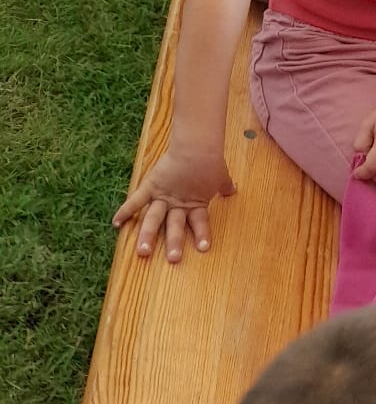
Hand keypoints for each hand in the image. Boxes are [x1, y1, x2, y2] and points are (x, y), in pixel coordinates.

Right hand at [114, 141, 235, 261]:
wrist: (197, 144)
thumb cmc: (211, 160)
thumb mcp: (221, 175)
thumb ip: (224, 186)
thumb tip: (232, 189)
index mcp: (195, 203)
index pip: (199, 223)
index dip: (202, 235)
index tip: (203, 249)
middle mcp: (178, 203)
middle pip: (175, 226)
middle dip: (174, 243)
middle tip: (174, 259)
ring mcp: (163, 196)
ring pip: (154, 219)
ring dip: (148, 235)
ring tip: (143, 251)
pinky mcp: (151, 186)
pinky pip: (136, 200)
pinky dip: (125, 210)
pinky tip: (115, 223)